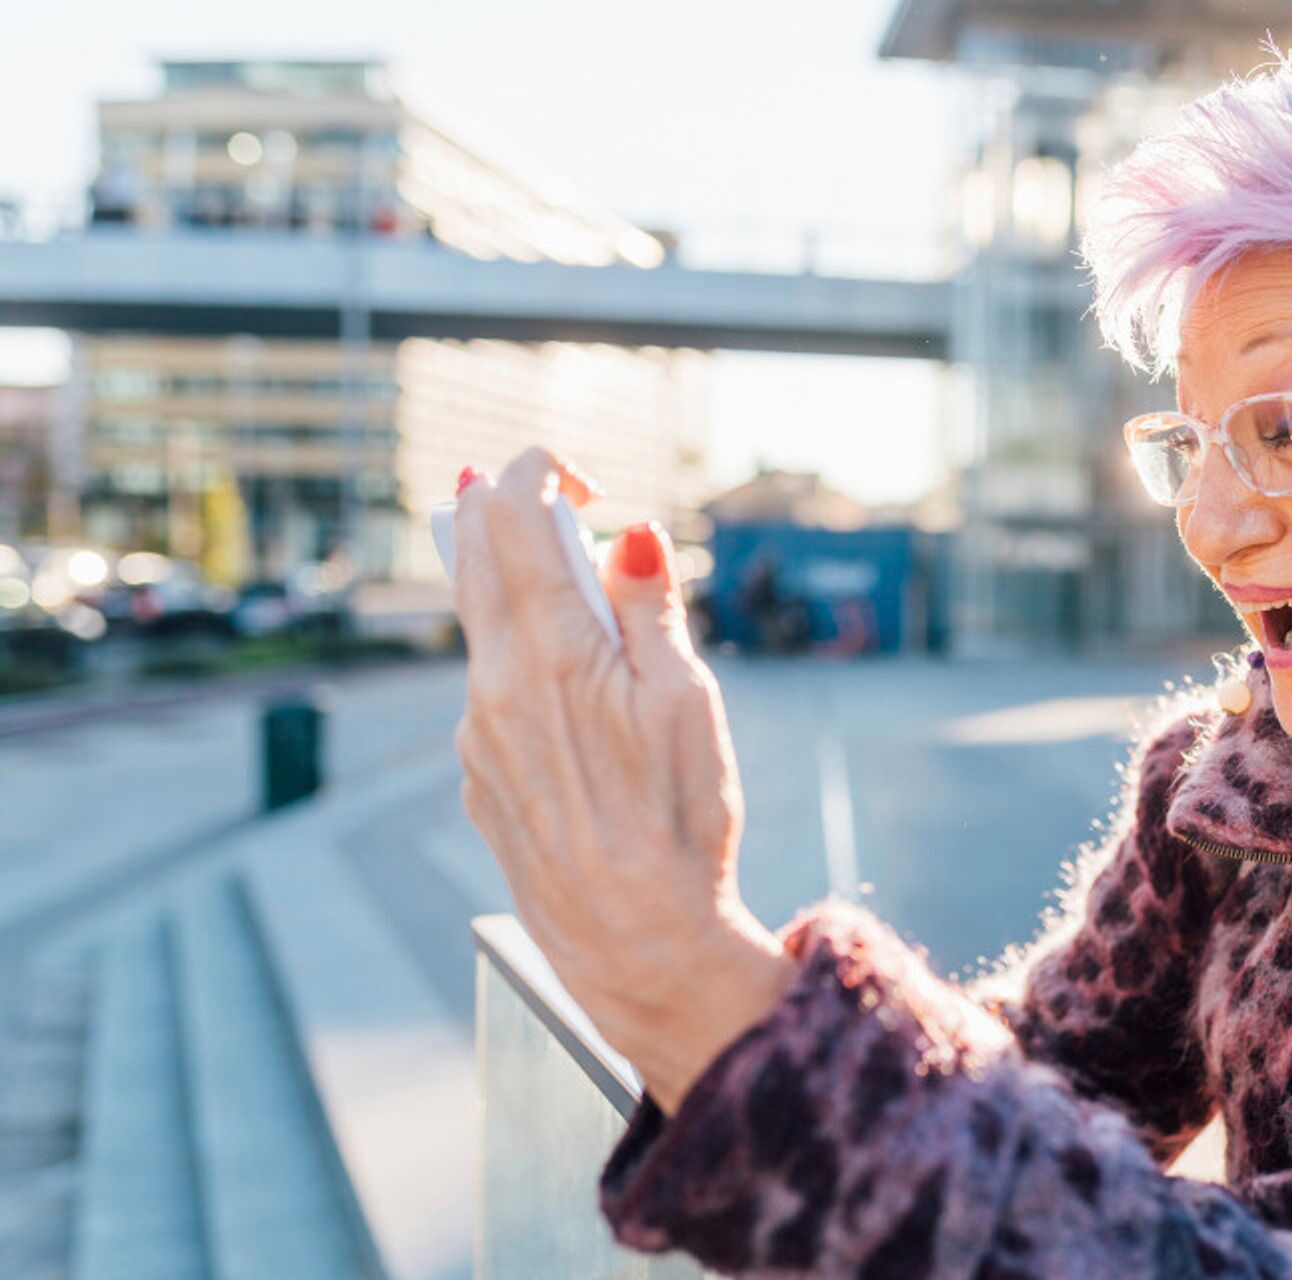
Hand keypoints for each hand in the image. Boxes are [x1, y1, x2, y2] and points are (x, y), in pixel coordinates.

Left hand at [452, 447, 794, 1111]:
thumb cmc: (679, 822)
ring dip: (518, 588)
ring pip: (477, 624)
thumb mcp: (687, 700)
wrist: (636, 942)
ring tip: (582, 606)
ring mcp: (474, 731)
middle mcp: (493, 681)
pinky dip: (518, 659)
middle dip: (504, 508)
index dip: (540, 472)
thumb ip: (651, 606)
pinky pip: (485, 689)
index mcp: (550, 648)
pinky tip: (573, 698)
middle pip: (469, 554)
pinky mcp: (476, 775)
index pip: (510, 514)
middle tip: (553, 501)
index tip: (584, 484)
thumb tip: (628, 533)